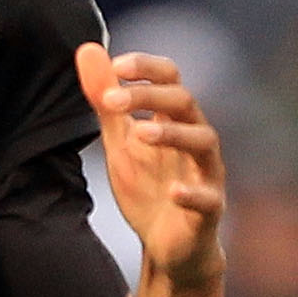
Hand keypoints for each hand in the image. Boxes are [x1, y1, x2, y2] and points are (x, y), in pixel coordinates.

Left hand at [78, 43, 225, 289]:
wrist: (166, 246)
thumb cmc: (148, 188)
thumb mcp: (120, 142)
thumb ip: (107, 102)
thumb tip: (87, 49)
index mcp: (174, 119)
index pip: (170, 77)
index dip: (146, 68)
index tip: (116, 66)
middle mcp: (195, 138)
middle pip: (184, 102)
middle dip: (149, 96)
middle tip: (111, 101)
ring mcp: (206, 173)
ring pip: (203, 141)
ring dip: (173, 134)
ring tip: (139, 133)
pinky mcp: (210, 209)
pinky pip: (209, 198)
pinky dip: (192, 193)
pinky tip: (173, 192)